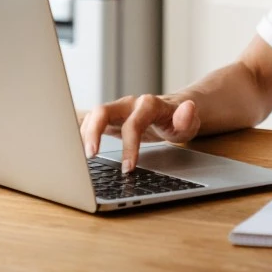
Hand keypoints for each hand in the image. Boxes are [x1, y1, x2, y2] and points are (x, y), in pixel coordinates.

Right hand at [79, 94, 200, 172]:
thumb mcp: (189, 122)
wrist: (173, 110)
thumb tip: (188, 108)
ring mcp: (118, 110)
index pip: (133, 123)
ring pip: (93, 116)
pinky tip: (82, 153)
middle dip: (93, 132)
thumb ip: (187, 118)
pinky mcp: (110, 119)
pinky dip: (84, 136)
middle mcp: (129, 104)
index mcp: (149, 105)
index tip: (128, 168)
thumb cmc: (179, 119)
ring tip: (81, 159)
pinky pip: (92, 123)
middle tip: (90, 156)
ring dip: (84, 135)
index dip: (129, 145)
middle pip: (102, 111)